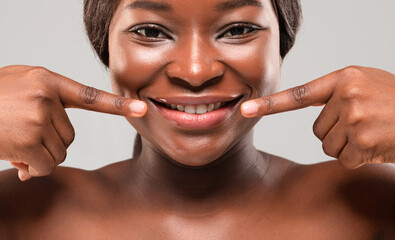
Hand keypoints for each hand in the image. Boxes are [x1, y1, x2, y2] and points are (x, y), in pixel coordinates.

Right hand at [0, 65, 146, 180]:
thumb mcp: (17, 90)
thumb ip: (41, 116)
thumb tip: (35, 169)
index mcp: (47, 80)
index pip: (90, 96)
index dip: (118, 104)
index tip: (142, 108)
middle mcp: (45, 97)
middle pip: (70, 136)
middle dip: (50, 142)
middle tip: (24, 134)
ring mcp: (36, 118)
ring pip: (59, 152)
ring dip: (39, 155)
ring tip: (15, 141)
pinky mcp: (26, 139)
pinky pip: (44, 166)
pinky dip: (32, 168)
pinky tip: (14, 156)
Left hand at [241, 66, 394, 168]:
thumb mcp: (366, 83)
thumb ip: (336, 91)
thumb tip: (305, 107)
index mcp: (344, 78)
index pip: (298, 95)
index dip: (270, 104)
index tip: (245, 109)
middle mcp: (347, 96)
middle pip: (316, 129)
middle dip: (336, 131)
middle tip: (363, 123)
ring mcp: (355, 119)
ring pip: (327, 145)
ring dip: (347, 145)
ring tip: (371, 132)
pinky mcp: (362, 143)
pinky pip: (343, 158)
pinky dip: (358, 157)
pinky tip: (376, 145)